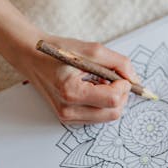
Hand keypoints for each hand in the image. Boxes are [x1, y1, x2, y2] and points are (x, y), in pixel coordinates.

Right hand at [13, 35, 138, 123]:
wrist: (32, 56)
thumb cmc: (59, 51)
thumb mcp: (92, 49)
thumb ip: (118, 63)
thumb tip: (135, 79)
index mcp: (72, 91)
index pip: (113, 99)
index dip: (124, 86)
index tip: (119, 73)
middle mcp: (68, 110)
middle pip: (113, 113)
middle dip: (121, 95)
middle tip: (114, 77)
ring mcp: (66, 117)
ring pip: (107, 116)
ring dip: (111, 99)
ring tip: (100, 81)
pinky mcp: (67, 118)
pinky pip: (97, 115)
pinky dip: (102, 103)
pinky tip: (93, 87)